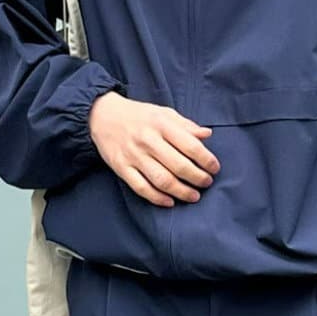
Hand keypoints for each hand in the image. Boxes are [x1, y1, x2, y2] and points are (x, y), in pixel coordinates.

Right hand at [89, 92, 218, 207]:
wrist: (102, 116)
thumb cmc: (138, 115)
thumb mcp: (163, 113)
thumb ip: (186, 125)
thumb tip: (207, 134)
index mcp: (161, 124)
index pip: (190, 145)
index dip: (206, 160)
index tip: (214, 168)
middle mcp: (148, 140)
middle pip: (179, 166)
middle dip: (197, 178)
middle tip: (207, 183)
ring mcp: (133, 155)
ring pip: (162, 180)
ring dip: (181, 192)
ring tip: (193, 196)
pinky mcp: (121, 168)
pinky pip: (141, 188)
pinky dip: (157, 198)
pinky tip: (170, 202)